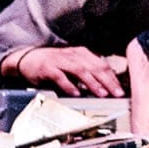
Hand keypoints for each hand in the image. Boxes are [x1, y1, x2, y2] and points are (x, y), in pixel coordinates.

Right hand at [8, 45, 127, 97]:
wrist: (27, 59)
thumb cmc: (53, 64)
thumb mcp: (72, 64)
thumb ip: (87, 72)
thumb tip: (106, 84)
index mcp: (81, 53)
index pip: (101, 65)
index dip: (113, 78)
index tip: (121, 90)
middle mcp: (72, 55)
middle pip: (94, 67)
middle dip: (107, 81)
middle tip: (116, 93)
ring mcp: (59, 60)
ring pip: (80, 71)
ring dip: (92, 83)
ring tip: (101, 93)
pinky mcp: (47, 68)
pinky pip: (60, 76)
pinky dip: (68, 85)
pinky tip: (75, 93)